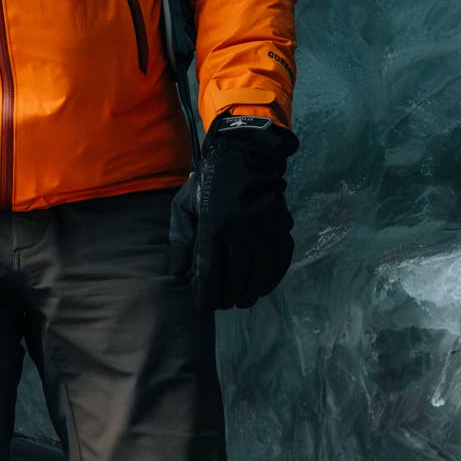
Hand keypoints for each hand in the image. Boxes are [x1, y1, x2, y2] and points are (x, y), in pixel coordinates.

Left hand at [168, 115, 298, 312]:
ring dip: (252, 291)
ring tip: (244, 299)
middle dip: (229, 297)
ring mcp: (264, 229)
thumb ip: (180, 241)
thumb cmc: (208, 181)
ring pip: (260, 273)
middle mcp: (240, 232)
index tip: (204, 307)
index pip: (210, 274)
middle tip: (225, 305)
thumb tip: (178, 275)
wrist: (245, 152)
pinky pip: (281, 260)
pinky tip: (264, 285)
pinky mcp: (282, 226)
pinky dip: (273, 277)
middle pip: (237, 278)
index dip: (206, 296)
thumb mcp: (184, 206)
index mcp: (213, 227)